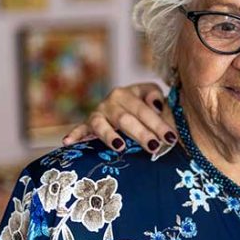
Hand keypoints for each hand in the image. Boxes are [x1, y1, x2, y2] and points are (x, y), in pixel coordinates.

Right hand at [62, 83, 176, 153]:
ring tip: (120, 147)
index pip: (145, 110)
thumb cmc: (145, 106)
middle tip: (154, 147)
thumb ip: (156, 97)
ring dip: (111, 136)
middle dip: (141, 133)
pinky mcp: (88, 124)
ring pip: (102, 125)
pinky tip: (67, 142)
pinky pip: (80, 129)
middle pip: (126, 119)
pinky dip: (74, 135)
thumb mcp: (153, 96)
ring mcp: (98, 113)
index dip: (159, 124)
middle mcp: (112, 101)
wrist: (129, 107)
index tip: (171, 138)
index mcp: (130, 93)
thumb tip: (156, 105)